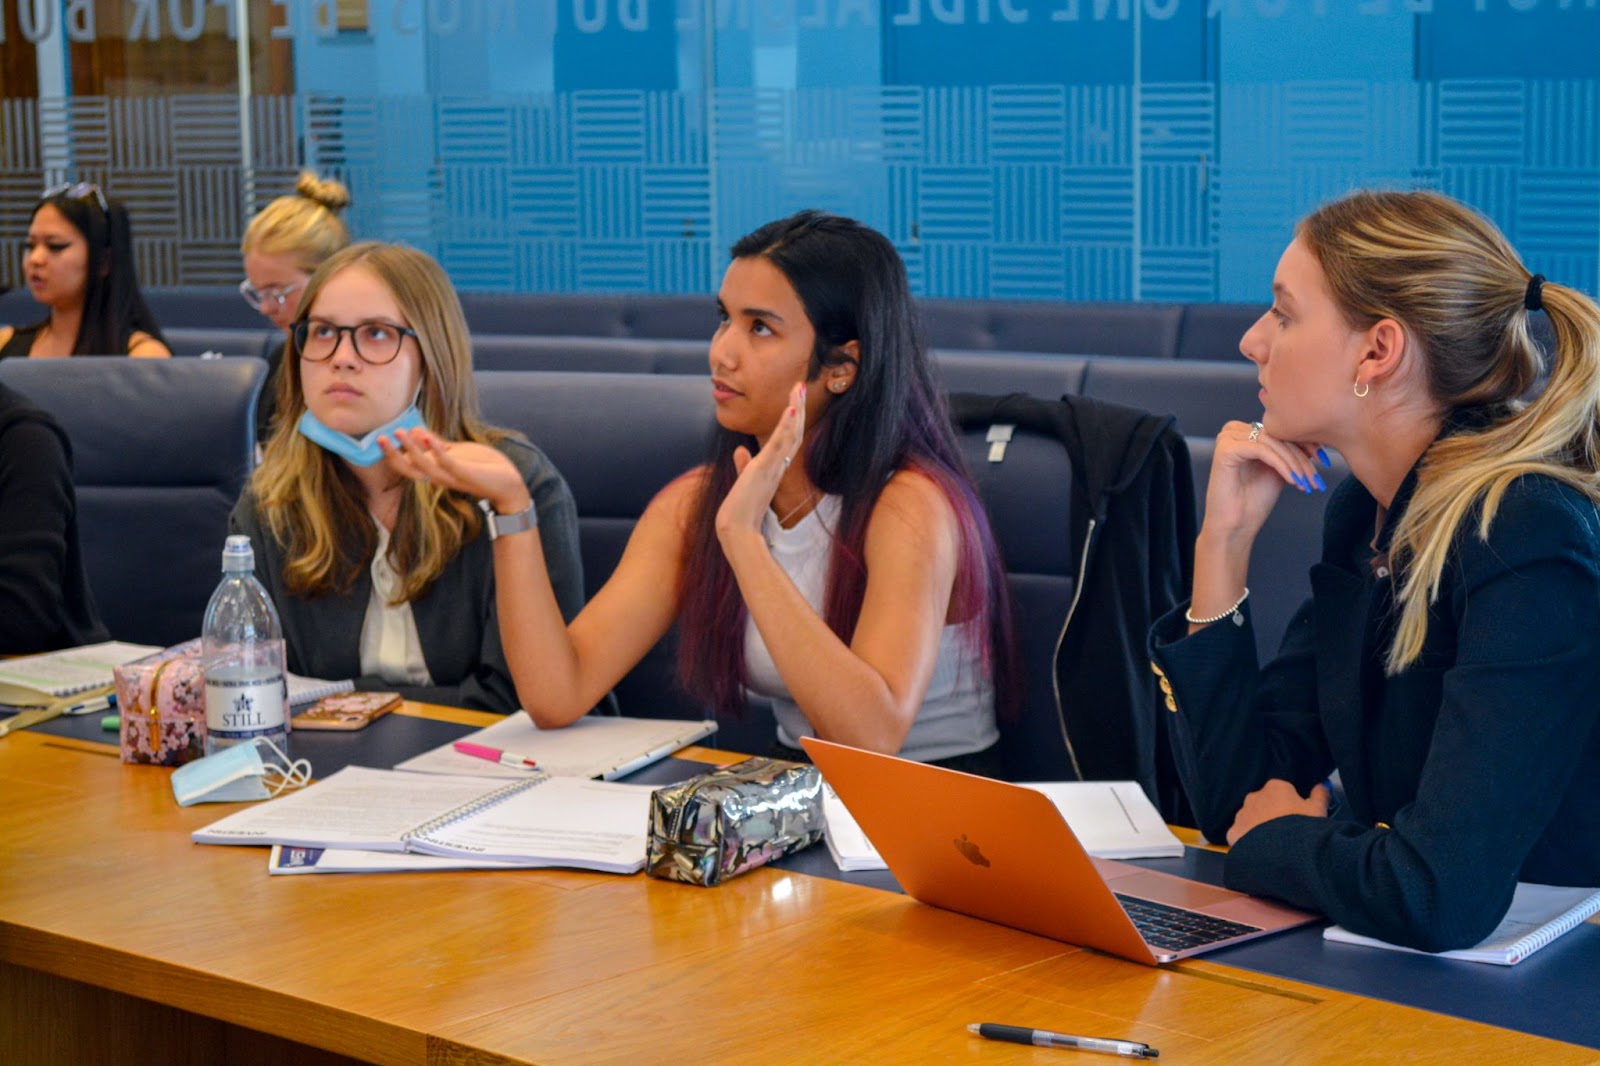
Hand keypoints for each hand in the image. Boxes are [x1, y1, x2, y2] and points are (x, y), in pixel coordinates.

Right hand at [380, 427, 529, 513]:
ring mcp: (453, 478)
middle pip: (410, 470)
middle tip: (380, 437)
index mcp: (436, 472)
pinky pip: (449, 465)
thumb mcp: (457, 452)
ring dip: (412, 450)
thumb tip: (416, 432)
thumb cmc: (482, 467)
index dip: (392, 454)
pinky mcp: (467, 475)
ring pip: (425, 468)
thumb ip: (437, 445)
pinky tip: (429, 438)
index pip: (408, 466)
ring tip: (401, 432)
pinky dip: (438, 452)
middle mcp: (440, 478)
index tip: (380, 437)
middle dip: (393, 455)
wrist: (508, 482)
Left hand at [715, 382, 805, 542]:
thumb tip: (740, 449)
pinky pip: (780, 444)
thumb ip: (743, 465)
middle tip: (801, 385)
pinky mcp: (766, 468)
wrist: (737, 529)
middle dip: (797, 407)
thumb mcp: (743, 481)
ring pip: (790, 433)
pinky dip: (786, 426)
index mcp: (774, 467)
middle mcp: (778, 465)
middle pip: (794, 431)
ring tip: (799, 387)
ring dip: (795, 408)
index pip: (787, 439)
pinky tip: (791, 409)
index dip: (793, 419)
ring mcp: (774, 466)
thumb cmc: (740, 510)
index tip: (794, 400)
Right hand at [1201, 420, 1328, 546]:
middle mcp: (1234, 431)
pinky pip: (1261, 450)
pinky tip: (1292, 481)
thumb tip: (1316, 438)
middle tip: (1316, 478)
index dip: (1305, 443)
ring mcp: (1227, 438)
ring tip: (1307, 482)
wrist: (1235, 525)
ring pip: (1272, 442)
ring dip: (1294, 463)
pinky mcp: (1225, 449)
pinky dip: (1281, 465)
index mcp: (1244, 432)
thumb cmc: (1254, 501)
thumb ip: (1291, 452)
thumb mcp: (1280, 469)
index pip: (1280, 431)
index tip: (1324, 460)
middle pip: (1277, 436)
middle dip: (1301, 457)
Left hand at [1226, 778, 1329, 844]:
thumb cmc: (1303, 826)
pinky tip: (1258, 852)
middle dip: (1272, 815)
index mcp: (1275, 787)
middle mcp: (1254, 796)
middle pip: (1264, 804)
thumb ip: (1320, 795)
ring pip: (1250, 819)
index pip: (1283, 792)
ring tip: (1273, 845)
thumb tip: (1321, 785)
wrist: (1283, 853)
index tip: (1298, 819)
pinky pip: (1240, 835)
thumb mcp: (1318, 810)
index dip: (1292, 806)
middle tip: (1285, 833)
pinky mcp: (1232, 833)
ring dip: (1258, 827)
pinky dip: (1247, 841)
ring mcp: (1241, 814)